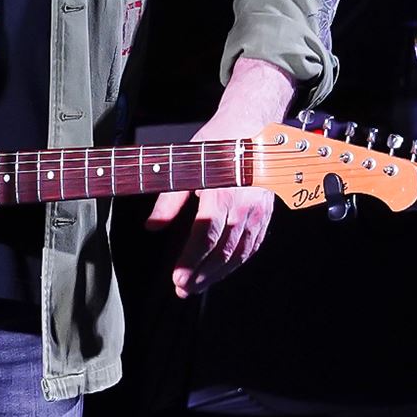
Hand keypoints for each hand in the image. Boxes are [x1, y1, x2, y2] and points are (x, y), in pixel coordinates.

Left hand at [145, 59, 293, 298]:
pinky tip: (222, 271)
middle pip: (223, 250)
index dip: (192, 260)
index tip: (178, 277)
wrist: (252, 127)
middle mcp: (243, 206)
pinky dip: (236, 263)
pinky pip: (252, 246)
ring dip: (217, 274)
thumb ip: (169, 199)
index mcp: (222, 192)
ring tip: (196, 287)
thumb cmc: (218, 143)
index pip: (206, 235)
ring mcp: (257, 212)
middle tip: (183, 289)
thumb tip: (152, 226)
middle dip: (201, 274)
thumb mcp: (188, 165)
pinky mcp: (265, 215)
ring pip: (238, 253)